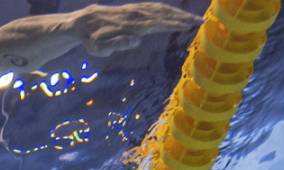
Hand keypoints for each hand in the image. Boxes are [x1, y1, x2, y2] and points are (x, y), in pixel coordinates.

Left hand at [75, 2, 202, 56]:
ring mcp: (134, 10)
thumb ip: (117, 44)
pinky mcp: (132, 9)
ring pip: (159, 9)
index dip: (173, 24)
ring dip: (177, 12)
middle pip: (162, 15)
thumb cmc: (92, 40)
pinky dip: (165, 9)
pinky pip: (152, 7)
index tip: (188, 25)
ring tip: (192, 17)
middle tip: (200, 21)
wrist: (83, 22)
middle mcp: (134, 15)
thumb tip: (136, 40)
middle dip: (182, 18)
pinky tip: (174, 12)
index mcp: (130, 26)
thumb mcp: (100, 48)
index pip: (156, 24)